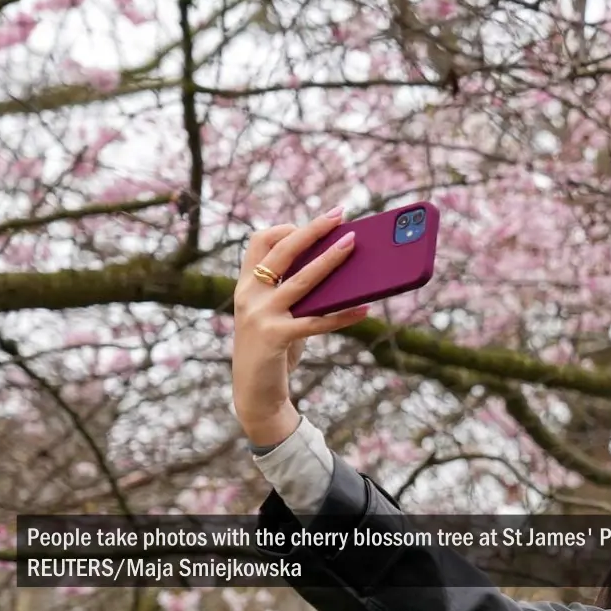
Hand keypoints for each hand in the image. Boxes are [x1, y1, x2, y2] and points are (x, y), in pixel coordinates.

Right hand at [231, 209, 368, 445]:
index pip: (259, 242)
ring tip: (352, 243)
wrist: (253, 394)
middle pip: (282, 251)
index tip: (313, 224)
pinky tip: (365, 309)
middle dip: (312, 230)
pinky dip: (343, 314)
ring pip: (301, 280)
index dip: (286, 228)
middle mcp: (249, 295)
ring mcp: (260, 316)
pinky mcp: (275, 337)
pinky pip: (317, 321)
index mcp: (246, 286)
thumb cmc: (273, 349)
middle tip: (339, 215)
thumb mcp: (277, 315)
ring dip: (330, 259)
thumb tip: (341, 271)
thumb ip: (295, 294)